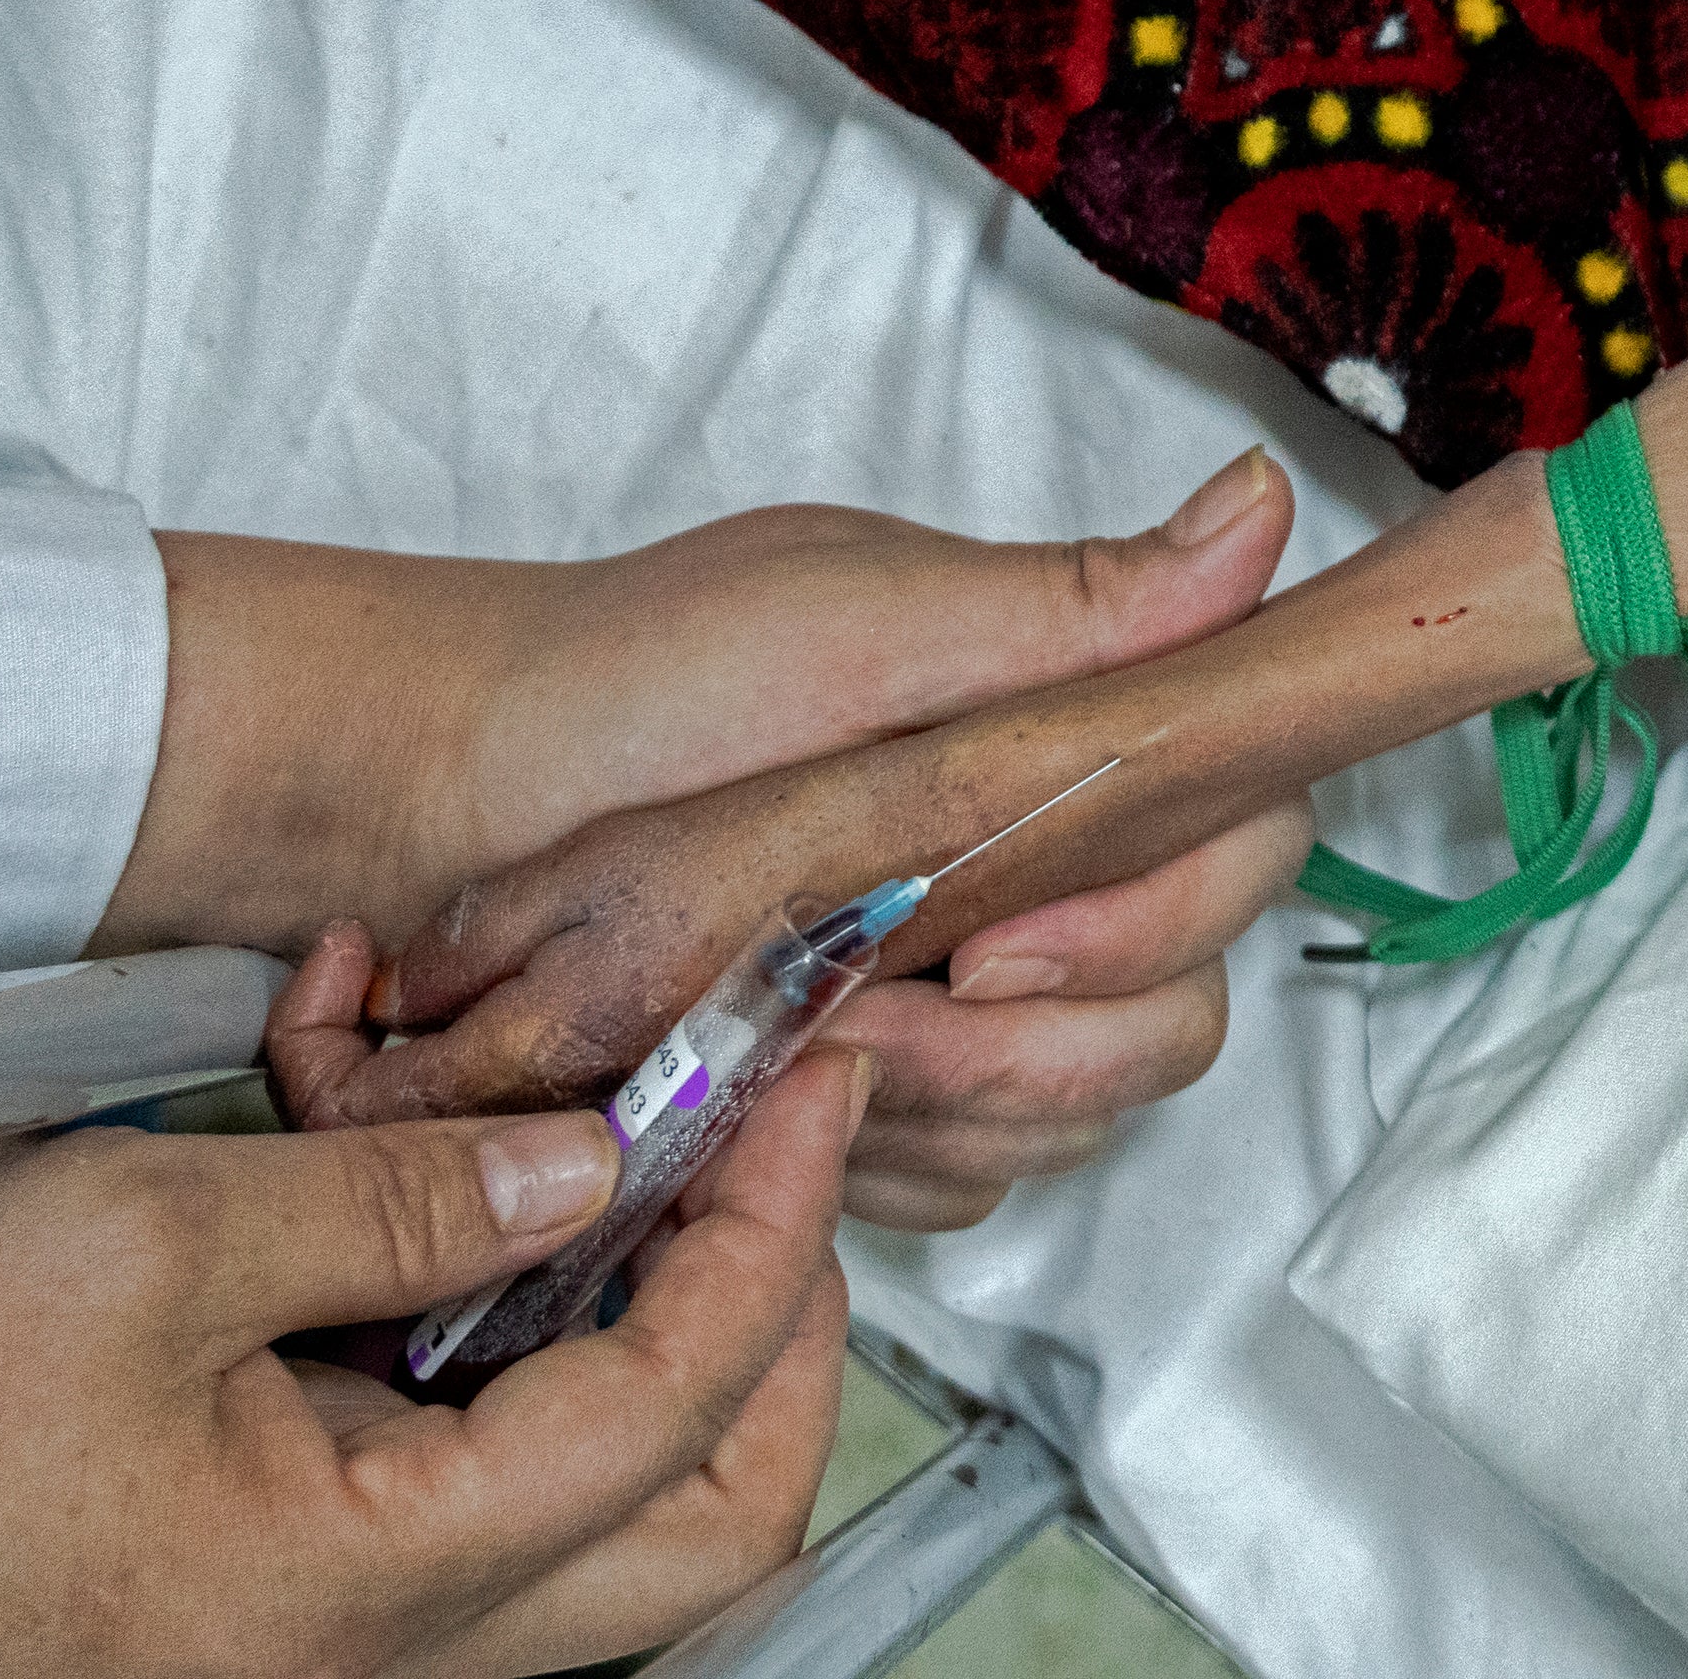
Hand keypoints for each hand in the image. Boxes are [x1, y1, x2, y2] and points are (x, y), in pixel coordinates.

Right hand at [0, 1060, 865, 1678]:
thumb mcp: (129, 1239)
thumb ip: (392, 1199)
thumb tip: (586, 1165)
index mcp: (367, 1586)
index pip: (684, 1405)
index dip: (778, 1223)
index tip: (810, 1079)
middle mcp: (368, 1660)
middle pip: (699, 1526)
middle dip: (774, 1329)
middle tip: (767, 1148)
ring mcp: (311, 1651)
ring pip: (596, 1533)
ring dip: (649, 1349)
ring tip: (631, 1166)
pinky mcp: (247, 1613)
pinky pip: (460, 1517)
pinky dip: (507, 1375)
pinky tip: (468, 1234)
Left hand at [130, 456, 1322, 1226]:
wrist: (425, 800)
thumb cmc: (628, 685)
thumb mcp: (849, 619)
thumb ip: (1066, 607)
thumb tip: (1262, 508)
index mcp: (1063, 743)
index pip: (1242, 846)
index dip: (1158, 922)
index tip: (996, 946)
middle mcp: (1042, 867)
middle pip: (1179, 1011)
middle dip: (1040, 1047)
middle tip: (877, 1028)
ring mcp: (960, 990)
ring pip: (1079, 1111)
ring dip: (952, 1110)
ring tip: (798, 1065)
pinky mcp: (874, 1093)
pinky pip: (968, 1179)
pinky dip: (889, 1166)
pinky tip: (786, 1121)